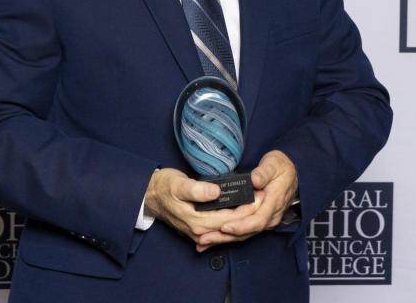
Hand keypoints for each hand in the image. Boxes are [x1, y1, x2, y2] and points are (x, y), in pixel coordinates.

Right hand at [144, 168, 259, 246]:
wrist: (149, 195)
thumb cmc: (163, 187)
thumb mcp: (178, 184)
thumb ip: (196, 190)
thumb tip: (215, 192)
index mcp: (197, 222)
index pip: (230, 218)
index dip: (247, 209)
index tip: (261, 197)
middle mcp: (199, 231)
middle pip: (232, 226)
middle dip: (250, 214)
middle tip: (266, 199)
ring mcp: (199, 231)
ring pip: (228, 229)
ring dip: (244, 218)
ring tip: (259, 205)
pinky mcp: (199, 228)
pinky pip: (222, 228)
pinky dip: (235, 222)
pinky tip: (245, 215)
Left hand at [195, 150, 297, 250]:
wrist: (292, 173)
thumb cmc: (281, 167)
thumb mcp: (274, 164)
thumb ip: (264, 172)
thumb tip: (255, 180)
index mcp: (274, 203)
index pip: (258, 220)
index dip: (241, 226)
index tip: (225, 227)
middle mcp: (270, 216)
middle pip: (248, 232)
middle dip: (226, 237)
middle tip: (205, 238)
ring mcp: (265, 220)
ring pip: (244, 235)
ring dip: (224, 239)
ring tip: (203, 241)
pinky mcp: (258, 220)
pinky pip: (243, 231)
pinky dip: (228, 236)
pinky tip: (212, 238)